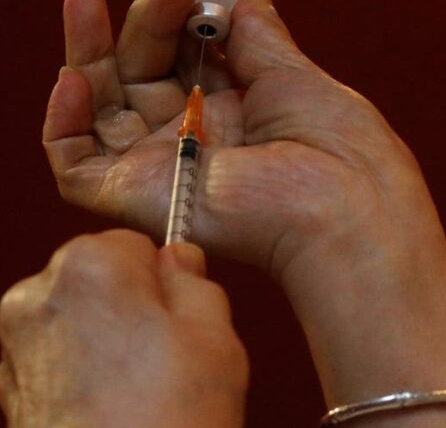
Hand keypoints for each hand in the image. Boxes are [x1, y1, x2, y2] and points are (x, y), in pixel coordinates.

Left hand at [0, 230, 247, 426]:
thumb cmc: (169, 422)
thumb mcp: (216, 336)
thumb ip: (195, 281)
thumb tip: (179, 259)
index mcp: (89, 267)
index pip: (133, 243)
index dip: (163, 279)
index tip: (179, 312)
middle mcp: (36, 296)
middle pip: (98, 277)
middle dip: (131, 304)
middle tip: (167, 352)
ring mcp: (12, 345)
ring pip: (77, 316)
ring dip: (105, 337)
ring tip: (140, 384)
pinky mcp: (6, 388)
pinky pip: (55, 354)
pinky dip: (80, 368)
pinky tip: (113, 402)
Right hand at [43, 0, 430, 275]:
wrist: (345, 203)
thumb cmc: (338, 144)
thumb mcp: (293, 72)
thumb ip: (256, 31)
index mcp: (237, 111)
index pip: (186, 51)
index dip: (179, 4)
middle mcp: (197, 138)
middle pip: (145, 68)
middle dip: (150, 14)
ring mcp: (164, 168)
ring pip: (102, 107)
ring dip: (88, 49)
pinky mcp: (136, 198)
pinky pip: (75, 164)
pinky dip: (64, 121)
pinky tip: (76, 77)